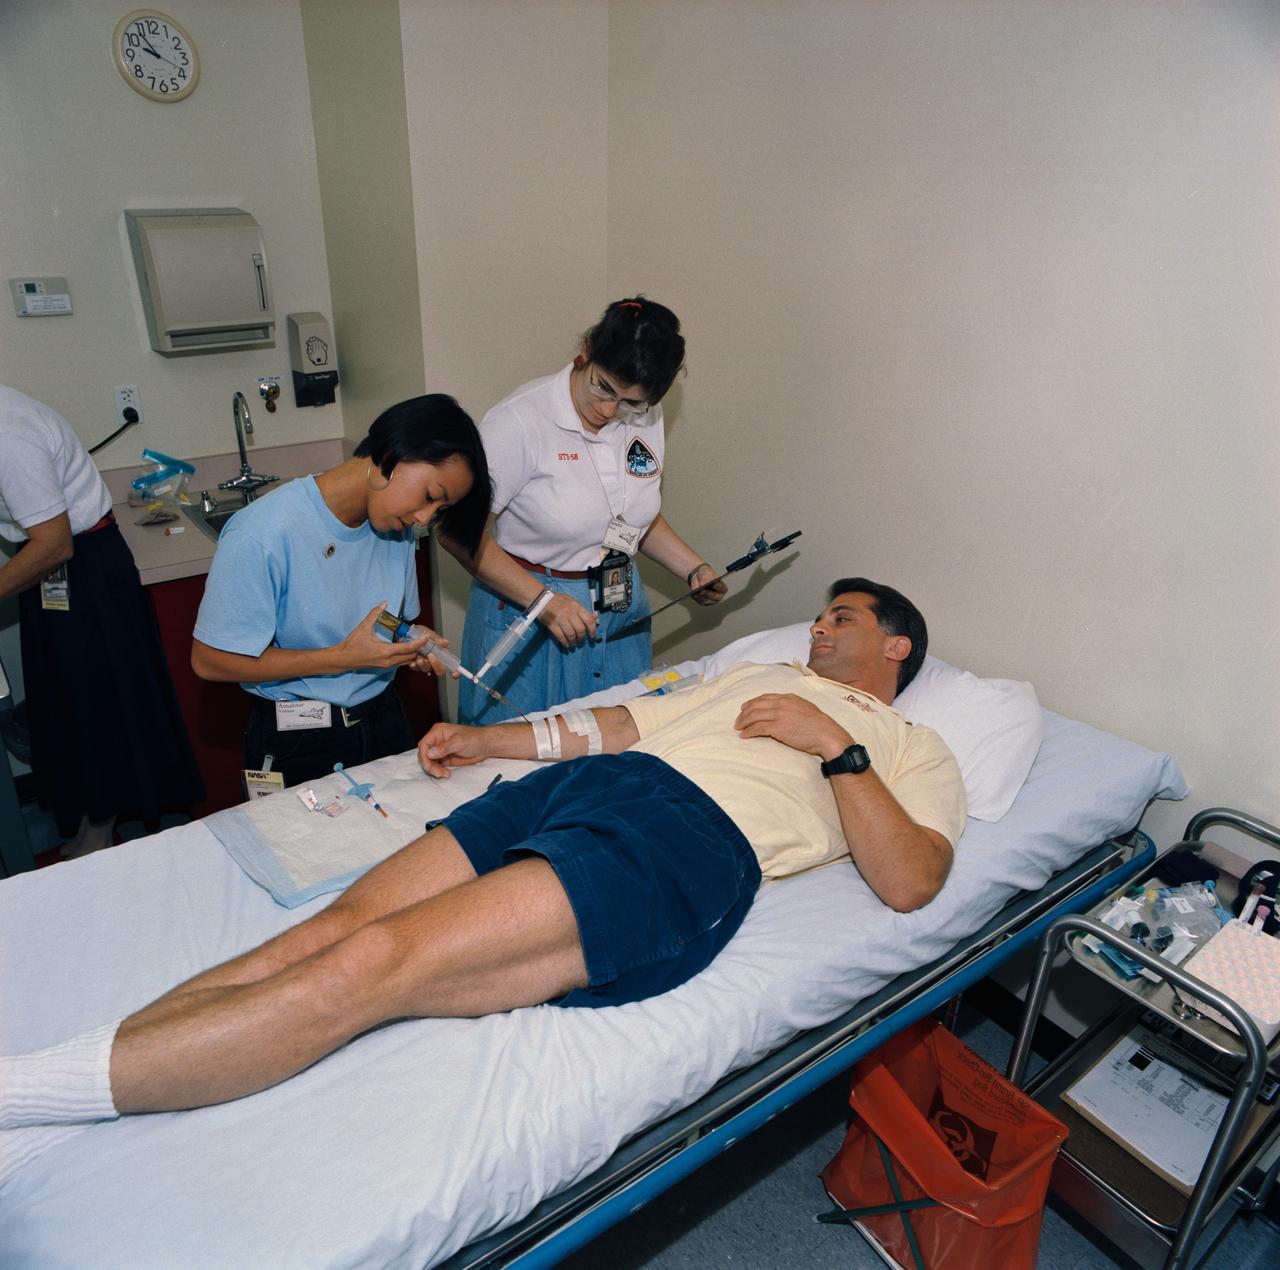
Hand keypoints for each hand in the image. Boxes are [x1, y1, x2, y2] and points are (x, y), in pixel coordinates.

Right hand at [335, 603, 435, 671]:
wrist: (343, 659)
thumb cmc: (352, 644)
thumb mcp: (363, 627)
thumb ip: (375, 614)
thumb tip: (384, 603)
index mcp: (385, 651)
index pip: (409, 648)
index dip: (420, 642)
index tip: (427, 637)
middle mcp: (389, 661)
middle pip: (412, 656)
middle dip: (420, 648)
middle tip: (426, 638)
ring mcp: (387, 665)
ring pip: (407, 661)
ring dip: (414, 653)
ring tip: (419, 642)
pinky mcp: (385, 667)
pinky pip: (401, 662)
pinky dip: (407, 656)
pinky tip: (408, 647)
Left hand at [405, 630, 457, 676]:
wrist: (407, 634)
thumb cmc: (421, 634)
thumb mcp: (430, 634)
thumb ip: (437, 640)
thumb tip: (446, 643)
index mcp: (441, 653)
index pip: (451, 665)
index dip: (455, 671)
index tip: (455, 673)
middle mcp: (435, 660)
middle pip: (440, 671)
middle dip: (436, 665)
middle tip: (430, 655)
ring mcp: (425, 663)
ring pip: (427, 669)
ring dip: (423, 663)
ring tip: (418, 655)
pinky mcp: (415, 665)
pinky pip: (416, 668)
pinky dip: (414, 664)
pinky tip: (412, 659)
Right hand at [417, 722, 488, 777]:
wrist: (485, 746)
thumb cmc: (474, 739)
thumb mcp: (459, 742)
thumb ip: (444, 747)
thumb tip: (429, 753)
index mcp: (438, 731)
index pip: (424, 744)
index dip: (424, 756)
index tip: (429, 765)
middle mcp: (437, 740)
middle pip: (424, 754)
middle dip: (429, 764)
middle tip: (438, 772)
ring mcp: (440, 750)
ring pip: (429, 761)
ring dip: (434, 769)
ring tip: (444, 774)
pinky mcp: (444, 758)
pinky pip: (436, 766)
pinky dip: (439, 771)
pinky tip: (446, 774)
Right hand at [537, 591, 596, 647]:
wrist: (541, 598)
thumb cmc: (558, 600)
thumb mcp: (572, 602)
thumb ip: (583, 611)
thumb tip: (595, 618)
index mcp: (576, 606)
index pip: (588, 620)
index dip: (592, 630)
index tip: (592, 636)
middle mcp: (570, 612)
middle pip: (580, 629)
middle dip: (581, 638)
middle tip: (581, 642)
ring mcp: (560, 618)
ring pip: (571, 634)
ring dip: (573, 642)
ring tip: (573, 645)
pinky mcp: (552, 624)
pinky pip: (560, 636)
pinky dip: (564, 642)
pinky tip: (566, 645)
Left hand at [687, 563, 727, 605]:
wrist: (699, 577)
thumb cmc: (706, 574)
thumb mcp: (706, 572)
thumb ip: (706, 577)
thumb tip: (703, 583)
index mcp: (722, 588)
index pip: (721, 588)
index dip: (717, 586)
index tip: (713, 584)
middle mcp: (718, 596)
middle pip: (714, 596)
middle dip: (707, 593)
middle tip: (702, 590)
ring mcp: (711, 600)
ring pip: (706, 600)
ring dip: (700, 596)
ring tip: (696, 591)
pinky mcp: (703, 602)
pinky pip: (699, 601)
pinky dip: (696, 597)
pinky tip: (693, 594)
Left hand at [734, 693, 851, 758]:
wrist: (826, 734)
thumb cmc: (819, 725)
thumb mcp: (805, 708)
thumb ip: (793, 706)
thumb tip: (784, 711)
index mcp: (788, 697)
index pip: (764, 698)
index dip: (752, 703)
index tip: (745, 708)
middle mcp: (781, 703)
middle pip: (756, 705)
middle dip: (744, 713)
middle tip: (738, 720)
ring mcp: (778, 715)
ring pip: (753, 716)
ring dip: (743, 722)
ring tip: (738, 728)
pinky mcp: (777, 727)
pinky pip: (757, 728)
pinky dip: (748, 732)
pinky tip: (744, 735)